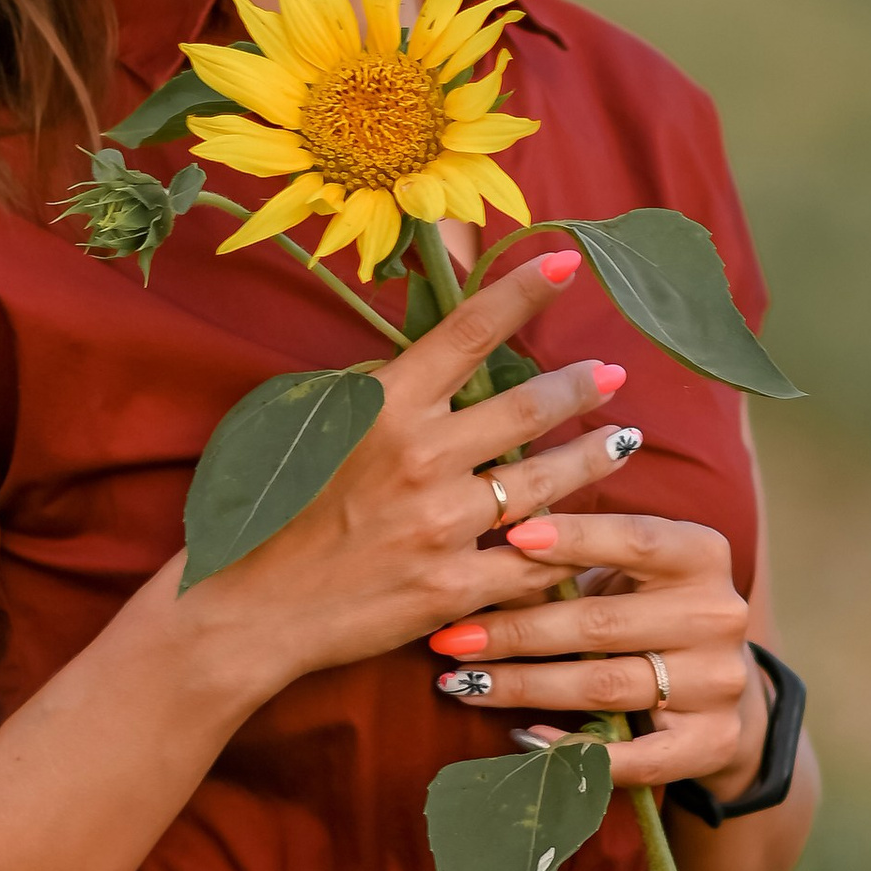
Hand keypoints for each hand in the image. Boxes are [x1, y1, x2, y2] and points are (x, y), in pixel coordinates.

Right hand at [196, 253, 640, 696]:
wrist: (247, 609)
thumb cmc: (273, 509)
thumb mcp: (311, 424)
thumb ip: (377, 390)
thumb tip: (433, 358)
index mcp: (383, 407)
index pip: (467, 331)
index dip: (522, 291)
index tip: (567, 261)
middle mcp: (420, 458)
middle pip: (526, 408)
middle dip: (579, 386)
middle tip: (612, 374)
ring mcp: (441, 525)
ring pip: (545, 483)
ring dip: (593, 457)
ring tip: (623, 440)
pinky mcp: (453, 587)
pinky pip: (531, 562)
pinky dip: (565, 547)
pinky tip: (588, 535)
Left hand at [422, 509, 764, 800]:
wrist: (718, 681)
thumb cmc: (645, 609)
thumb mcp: (621, 573)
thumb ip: (569, 561)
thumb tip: (484, 556)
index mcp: (701, 554)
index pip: (635, 539)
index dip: (574, 538)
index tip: (510, 537)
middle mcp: (718, 615)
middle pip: (601, 623)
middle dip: (516, 631)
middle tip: (453, 637)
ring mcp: (718, 682)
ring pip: (604, 685)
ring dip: (523, 687)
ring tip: (464, 683)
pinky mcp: (712, 741)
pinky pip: (634, 756)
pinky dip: (573, 750)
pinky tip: (522, 738)